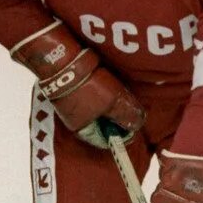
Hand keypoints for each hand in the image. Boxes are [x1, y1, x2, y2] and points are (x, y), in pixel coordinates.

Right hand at [14, 20, 143, 148]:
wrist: (64, 62)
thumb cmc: (88, 87)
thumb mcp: (114, 103)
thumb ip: (127, 116)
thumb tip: (138, 124)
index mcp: (83, 130)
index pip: (106, 140)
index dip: (122, 134)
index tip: (134, 124)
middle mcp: (75, 120)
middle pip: (101, 125)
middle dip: (116, 118)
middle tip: (130, 108)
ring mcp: (70, 105)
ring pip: (96, 110)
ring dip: (109, 105)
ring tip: (122, 95)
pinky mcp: (69, 91)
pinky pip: (90, 98)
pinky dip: (101, 95)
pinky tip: (110, 86)